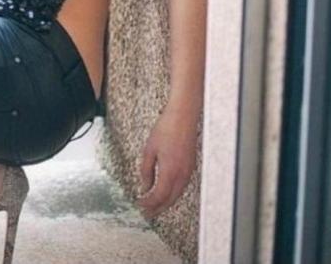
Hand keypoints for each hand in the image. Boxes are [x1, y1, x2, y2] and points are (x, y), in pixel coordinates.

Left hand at [136, 104, 198, 219]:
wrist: (183, 117)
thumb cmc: (166, 129)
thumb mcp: (149, 150)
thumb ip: (146, 170)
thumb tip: (145, 186)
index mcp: (170, 171)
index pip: (159, 196)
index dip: (149, 204)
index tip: (140, 206)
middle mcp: (182, 175)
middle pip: (169, 199)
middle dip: (157, 208)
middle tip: (146, 213)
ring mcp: (188, 171)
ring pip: (177, 194)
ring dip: (165, 202)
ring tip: (153, 206)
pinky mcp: (190, 167)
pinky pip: (181, 186)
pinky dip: (172, 193)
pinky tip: (164, 192)